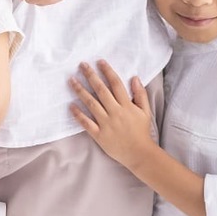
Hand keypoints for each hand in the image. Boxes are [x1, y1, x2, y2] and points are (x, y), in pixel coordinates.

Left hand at [69, 59, 154, 173]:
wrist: (139, 153)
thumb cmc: (142, 132)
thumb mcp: (145, 111)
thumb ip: (140, 94)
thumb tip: (134, 78)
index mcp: (126, 105)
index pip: (116, 84)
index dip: (107, 71)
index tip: (99, 62)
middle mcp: (115, 112)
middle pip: (101, 90)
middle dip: (90, 76)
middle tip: (81, 65)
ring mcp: (106, 124)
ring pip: (91, 104)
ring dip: (80, 91)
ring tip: (71, 80)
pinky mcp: (99, 135)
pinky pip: (86, 123)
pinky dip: (78, 115)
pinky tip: (71, 105)